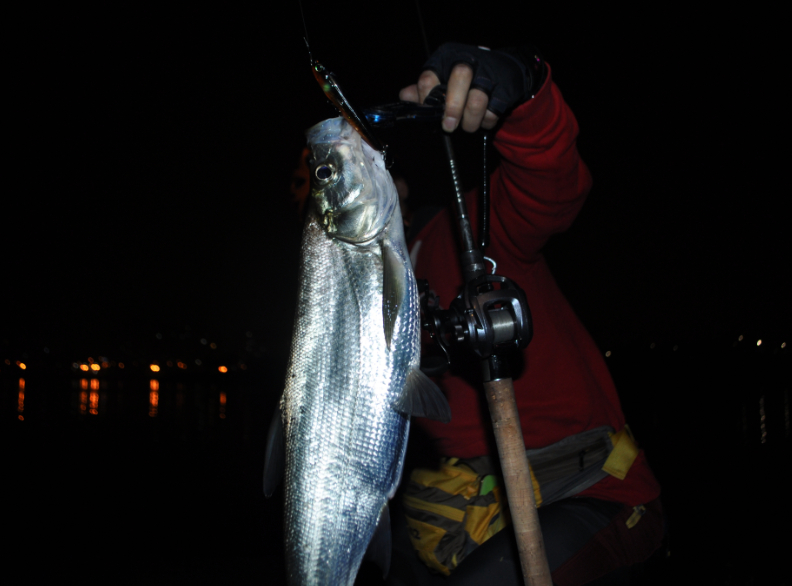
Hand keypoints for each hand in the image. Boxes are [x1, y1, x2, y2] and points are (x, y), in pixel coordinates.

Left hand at [398, 43, 537, 133]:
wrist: (503, 72)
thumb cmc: (464, 80)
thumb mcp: (442, 80)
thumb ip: (424, 89)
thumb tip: (405, 96)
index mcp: (445, 58)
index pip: (429, 77)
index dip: (426, 99)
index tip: (428, 114)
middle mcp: (466, 59)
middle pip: (459, 77)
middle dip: (452, 107)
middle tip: (448, 126)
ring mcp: (489, 72)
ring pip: (477, 99)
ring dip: (470, 121)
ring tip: (467, 126)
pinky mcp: (505, 87)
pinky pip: (494, 110)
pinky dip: (487, 121)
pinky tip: (483, 120)